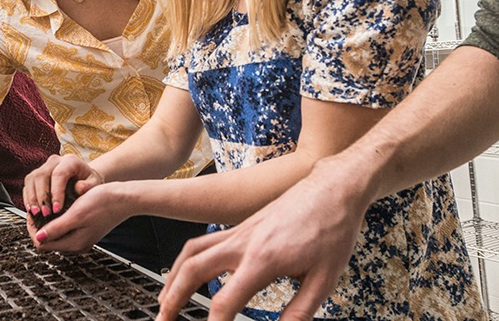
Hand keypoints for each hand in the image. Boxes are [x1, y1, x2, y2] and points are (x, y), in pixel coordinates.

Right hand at [22, 154, 104, 218]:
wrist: (82, 178)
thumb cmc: (88, 182)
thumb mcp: (94, 184)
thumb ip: (89, 186)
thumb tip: (80, 188)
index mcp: (70, 161)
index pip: (59, 174)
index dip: (56, 192)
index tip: (57, 209)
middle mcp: (55, 161)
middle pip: (42, 175)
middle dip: (42, 196)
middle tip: (45, 213)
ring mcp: (44, 167)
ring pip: (32, 179)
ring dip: (32, 197)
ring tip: (36, 213)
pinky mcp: (36, 174)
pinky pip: (28, 184)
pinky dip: (28, 197)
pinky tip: (31, 209)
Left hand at [31, 182, 131, 251]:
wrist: (125, 198)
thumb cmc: (103, 203)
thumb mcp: (75, 214)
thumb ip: (56, 228)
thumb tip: (38, 237)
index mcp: (74, 243)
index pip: (42, 244)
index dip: (32, 229)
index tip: (31, 213)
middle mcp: (77, 244)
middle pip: (48, 241)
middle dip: (39, 226)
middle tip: (36, 209)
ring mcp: (82, 238)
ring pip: (56, 235)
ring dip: (48, 223)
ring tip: (46, 207)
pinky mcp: (86, 231)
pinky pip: (66, 230)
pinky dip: (59, 221)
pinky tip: (59, 209)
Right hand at [156, 159, 369, 320]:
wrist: (334, 189)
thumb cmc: (333, 229)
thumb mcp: (324, 279)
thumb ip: (299, 312)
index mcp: (264, 259)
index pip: (225, 301)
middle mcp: (243, 242)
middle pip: (192, 271)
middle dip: (172, 299)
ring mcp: (239, 231)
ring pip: (191, 253)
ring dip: (172, 279)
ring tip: (165, 302)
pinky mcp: (241, 226)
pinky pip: (202, 242)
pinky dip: (186, 261)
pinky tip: (187, 274)